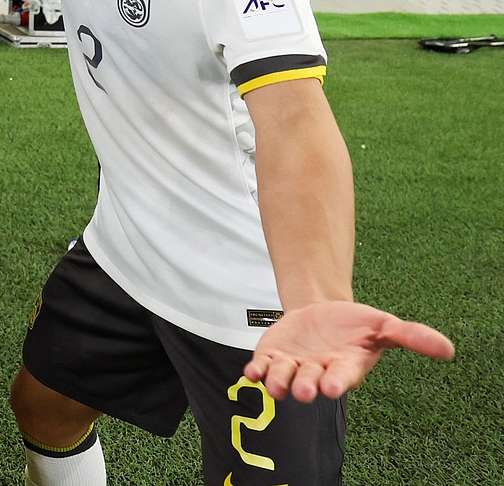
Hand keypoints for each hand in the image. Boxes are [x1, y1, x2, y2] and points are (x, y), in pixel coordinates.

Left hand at [245, 301, 453, 401]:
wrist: (321, 312)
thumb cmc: (355, 324)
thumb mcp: (383, 325)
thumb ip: (411, 336)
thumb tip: (449, 349)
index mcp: (345, 368)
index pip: (342, 378)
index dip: (337, 382)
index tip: (332, 386)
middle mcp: (317, 373)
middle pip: (309, 384)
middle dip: (305, 387)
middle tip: (304, 389)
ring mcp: (293, 368)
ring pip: (282, 381)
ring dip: (278, 382)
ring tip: (275, 381)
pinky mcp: (271, 359)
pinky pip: (261, 371)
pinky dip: (256, 373)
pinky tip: (252, 371)